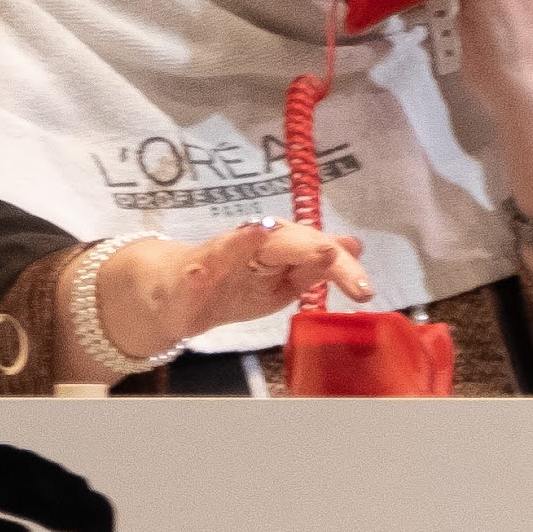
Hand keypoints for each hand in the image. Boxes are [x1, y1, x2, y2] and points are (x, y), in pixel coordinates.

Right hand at [89, 216, 369, 369]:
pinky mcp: (195, 270)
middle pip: (292, 242)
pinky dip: (234, 246)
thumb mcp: (276, 282)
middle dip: (320, 253)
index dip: (342, 267)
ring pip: (260, 244)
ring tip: (322, 247)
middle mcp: (254, 247)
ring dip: (291, 242)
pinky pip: (215, 256)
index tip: (365, 288)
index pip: (314, 253)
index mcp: (277, 253)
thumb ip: (313, 265)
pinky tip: (253, 234)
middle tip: (347, 262)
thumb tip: (355, 245)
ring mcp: (225, 256)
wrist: (167, 297)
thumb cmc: (226, 286)